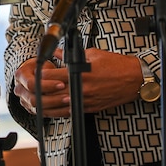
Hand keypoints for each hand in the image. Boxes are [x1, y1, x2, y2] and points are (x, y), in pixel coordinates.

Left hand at [14, 49, 142, 115]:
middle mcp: (82, 89)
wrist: (134, 79)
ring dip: (48, 105)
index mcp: (81, 73)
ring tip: (36, 103)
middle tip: (31, 90)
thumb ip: (71, 55)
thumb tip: (57, 53)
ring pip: (61, 106)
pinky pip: (72, 112)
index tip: (35, 73)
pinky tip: (52, 111)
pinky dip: (60, 112)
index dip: (42, 75)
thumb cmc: (115, 64)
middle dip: (42, 92)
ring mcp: (87, 100)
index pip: (54, 77)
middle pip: (55, 93)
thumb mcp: (92, 53)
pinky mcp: (92, 108)